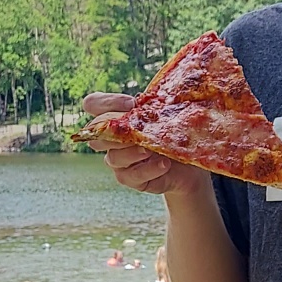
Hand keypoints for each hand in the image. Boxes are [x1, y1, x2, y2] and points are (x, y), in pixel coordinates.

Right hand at [81, 92, 209, 198]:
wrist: (189, 164)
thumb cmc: (173, 134)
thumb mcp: (165, 116)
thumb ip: (152, 107)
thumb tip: (147, 102)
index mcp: (114, 118)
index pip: (93, 104)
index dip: (107, 103)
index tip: (132, 104)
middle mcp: (111, 140)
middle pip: (97, 135)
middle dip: (116, 132)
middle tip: (137, 130)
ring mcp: (118, 160)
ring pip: (114, 157)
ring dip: (133, 152)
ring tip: (152, 149)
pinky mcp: (130, 179)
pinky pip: (132, 175)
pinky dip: (149, 168)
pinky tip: (164, 163)